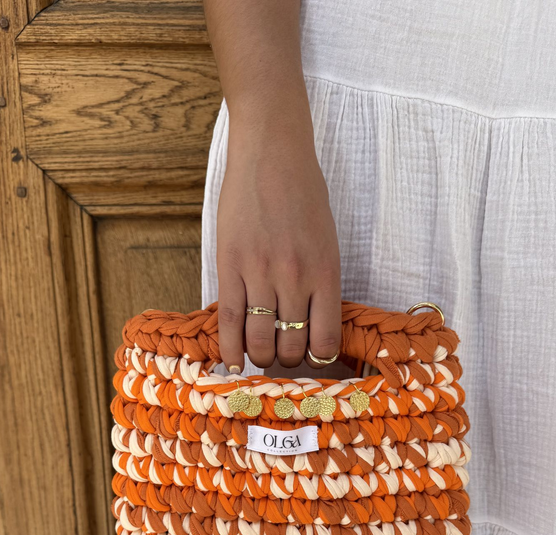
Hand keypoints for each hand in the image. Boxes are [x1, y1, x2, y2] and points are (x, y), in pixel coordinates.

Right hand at [216, 123, 341, 371]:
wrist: (272, 152)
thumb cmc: (304, 195)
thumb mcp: (327, 241)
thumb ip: (321, 284)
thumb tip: (311, 327)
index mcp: (326, 274)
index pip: (325, 342)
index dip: (318, 360)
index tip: (310, 358)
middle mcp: (296, 279)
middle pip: (291, 346)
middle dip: (287, 359)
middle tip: (281, 354)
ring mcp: (261, 273)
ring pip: (260, 340)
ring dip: (260, 356)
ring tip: (258, 354)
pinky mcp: (230, 265)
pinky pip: (229, 320)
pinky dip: (230, 347)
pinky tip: (231, 362)